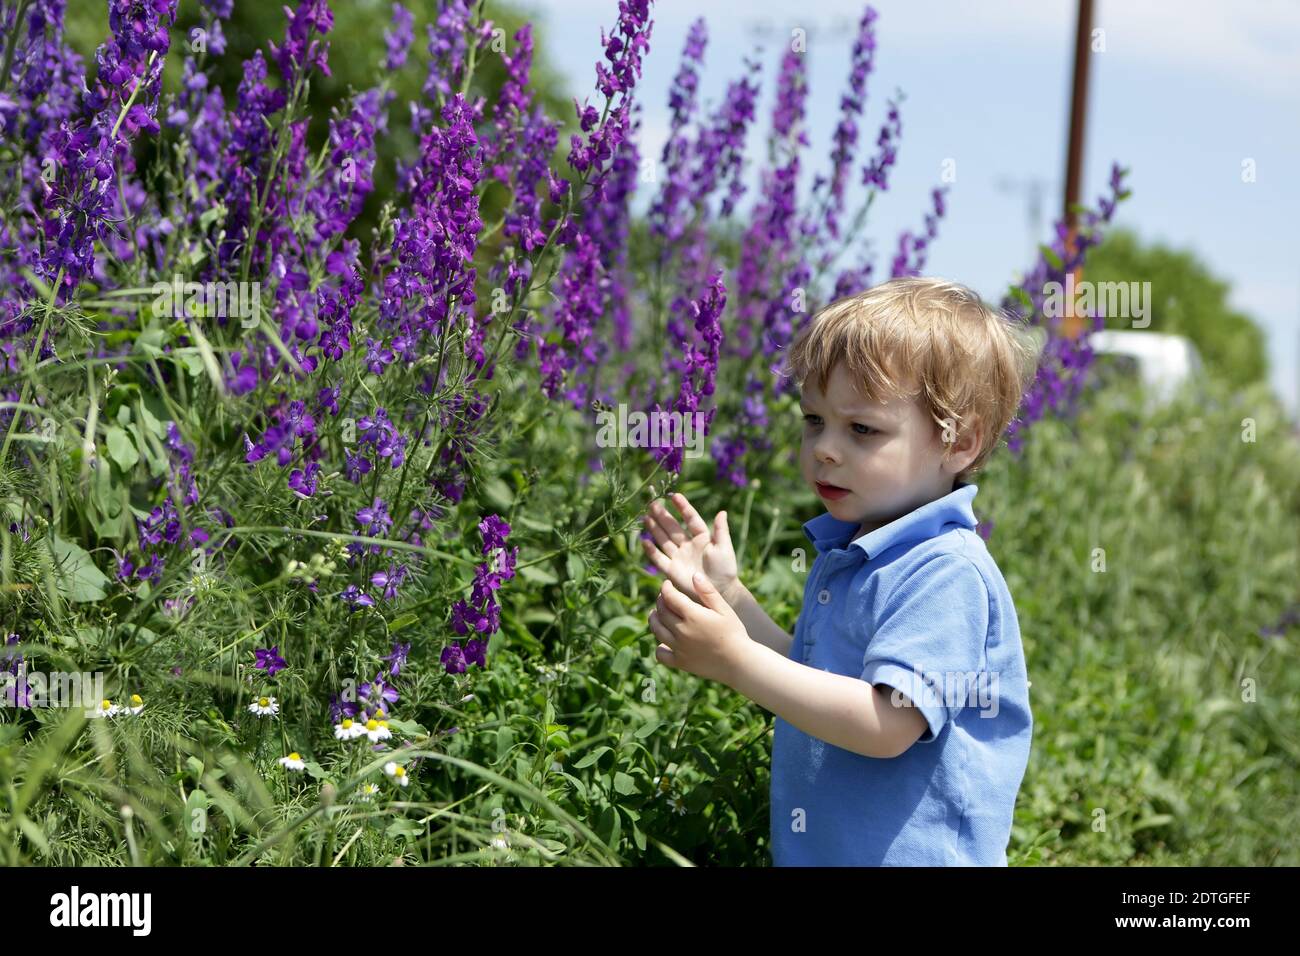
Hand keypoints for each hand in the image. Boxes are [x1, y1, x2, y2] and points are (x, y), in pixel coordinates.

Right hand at [641, 492, 741, 606]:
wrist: (720, 592)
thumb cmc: (725, 569)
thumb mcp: (724, 548)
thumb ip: (721, 531)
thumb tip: (722, 512)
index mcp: (702, 537)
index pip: (690, 519)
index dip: (682, 507)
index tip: (674, 496)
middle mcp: (688, 545)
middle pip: (672, 527)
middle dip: (663, 515)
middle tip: (652, 503)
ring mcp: (679, 557)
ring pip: (664, 539)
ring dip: (655, 529)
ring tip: (646, 517)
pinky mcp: (672, 570)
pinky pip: (659, 558)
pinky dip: (652, 550)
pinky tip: (644, 541)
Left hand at [649, 572, 751, 684]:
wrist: (739, 662)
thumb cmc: (734, 632)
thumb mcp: (724, 609)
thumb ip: (708, 592)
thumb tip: (694, 575)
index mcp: (692, 615)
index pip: (669, 596)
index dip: (665, 588)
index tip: (667, 584)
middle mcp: (682, 631)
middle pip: (661, 611)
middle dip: (660, 601)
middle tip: (665, 597)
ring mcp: (679, 648)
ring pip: (657, 630)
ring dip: (654, 620)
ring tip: (656, 614)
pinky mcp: (680, 662)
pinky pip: (661, 654)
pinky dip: (659, 647)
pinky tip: (665, 642)